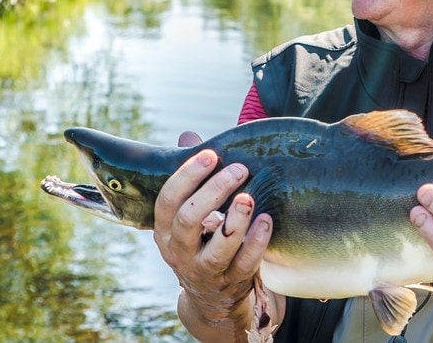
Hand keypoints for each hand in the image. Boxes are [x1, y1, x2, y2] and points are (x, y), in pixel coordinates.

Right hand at [153, 140, 273, 326]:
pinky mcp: (230, 283)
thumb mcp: (188, 213)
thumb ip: (191, 178)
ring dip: (235, 220)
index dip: (187, 176)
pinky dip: (256, 242)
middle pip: (189, 220)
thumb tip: (189, 136)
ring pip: (217, 248)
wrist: (209, 297)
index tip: (210, 154)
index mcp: (165, 229)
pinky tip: (267, 221)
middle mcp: (179, 251)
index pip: (168, 200)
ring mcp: (204, 270)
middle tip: (238, 170)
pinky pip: (244, 264)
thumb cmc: (201, 240)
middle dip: (213, 192)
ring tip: (249, 197)